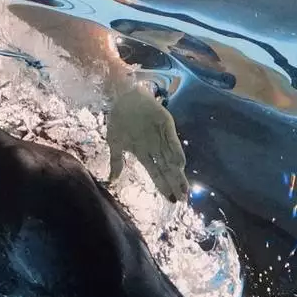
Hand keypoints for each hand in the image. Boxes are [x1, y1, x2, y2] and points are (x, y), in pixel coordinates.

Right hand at [107, 85, 188, 201]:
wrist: (120, 96)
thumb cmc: (117, 118)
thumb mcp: (114, 142)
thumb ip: (116, 161)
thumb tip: (112, 180)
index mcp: (143, 153)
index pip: (156, 173)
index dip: (163, 186)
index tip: (171, 199)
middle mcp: (154, 147)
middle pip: (166, 169)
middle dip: (174, 184)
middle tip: (182, 199)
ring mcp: (161, 137)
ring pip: (171, 159)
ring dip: (177, 173)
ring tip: (183, 188)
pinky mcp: (166, 124)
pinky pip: (172, 140)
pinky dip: (176, 151)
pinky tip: (180, 164)